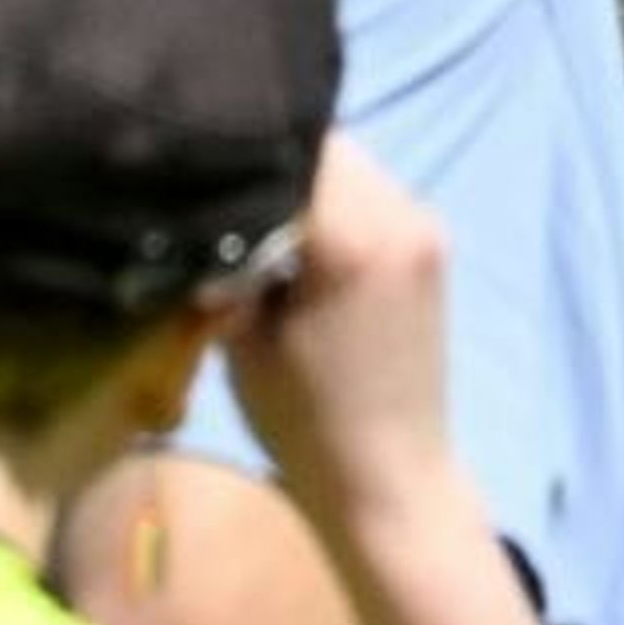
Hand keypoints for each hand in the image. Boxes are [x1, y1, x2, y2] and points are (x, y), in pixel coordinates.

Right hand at [219, 136, 472, 525]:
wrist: (388, 478)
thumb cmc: (303, 421)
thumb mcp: (242, 336)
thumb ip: (224, 258)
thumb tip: (195, 209)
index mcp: (352, 235)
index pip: (285, 148)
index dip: (234, 153)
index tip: (192, 170)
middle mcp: (399, 213)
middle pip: (322, 146)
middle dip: (267, 161)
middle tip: (217, 194)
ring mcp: (423, 225)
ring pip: (349, 164)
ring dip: (301, 180)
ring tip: (254, 218)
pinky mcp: (431, 243)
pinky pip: (372, 194)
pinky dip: (332, 202)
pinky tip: (295, 239)